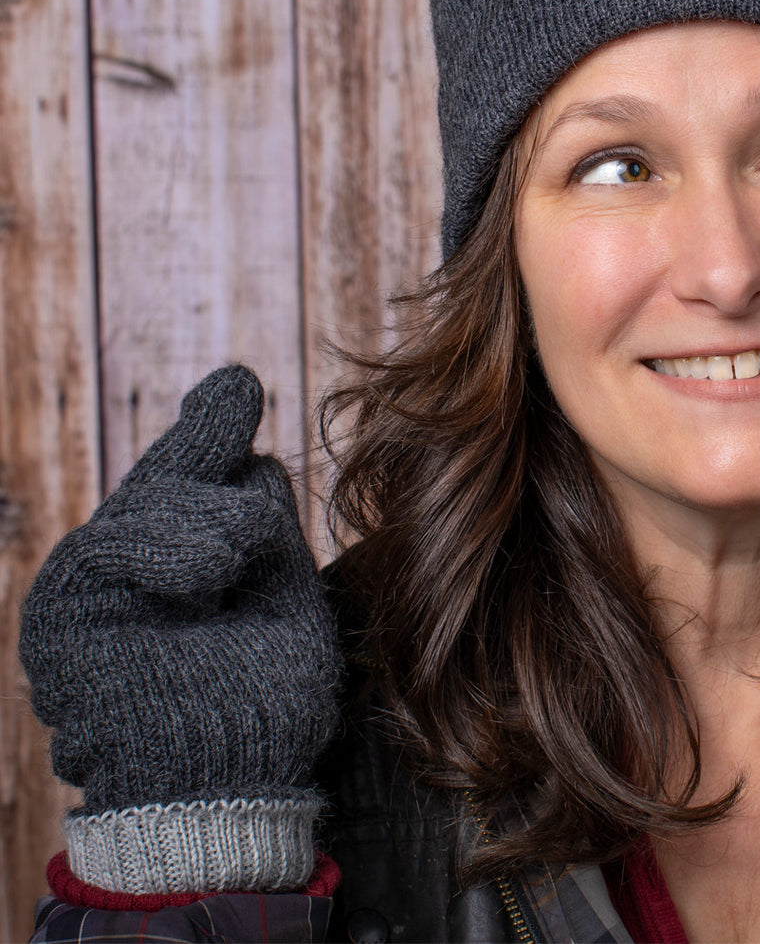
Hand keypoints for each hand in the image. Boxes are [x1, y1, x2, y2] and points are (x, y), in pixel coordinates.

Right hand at [20, 365, 340, 815]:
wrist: (233, 784)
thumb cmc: (271, 698)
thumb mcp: (286, 586)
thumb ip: (260, 511)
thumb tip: (247, 428)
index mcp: (201, 553)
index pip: (205, 473)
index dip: (215, 429)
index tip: (237, 384)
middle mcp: (146, 559)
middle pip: (183, 475)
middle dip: (219, 470)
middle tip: (243, 503)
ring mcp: (101, 582)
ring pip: (152, 500)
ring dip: (203, 523)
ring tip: (230, 566)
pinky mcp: (65, 611)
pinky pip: (108, 548)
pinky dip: (159, 550)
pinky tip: (202, 574)